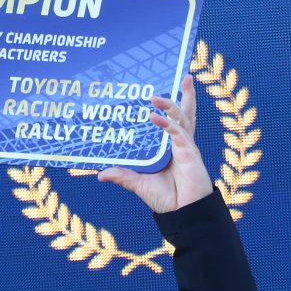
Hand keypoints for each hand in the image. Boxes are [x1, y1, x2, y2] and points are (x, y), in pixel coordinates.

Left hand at [96, 76, 212, 211]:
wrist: (183, 214)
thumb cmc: (167, 200)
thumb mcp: (139, 185)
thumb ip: (123, 176)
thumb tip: (100, 174)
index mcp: (171, 148)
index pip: (173, 121)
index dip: (171, 106)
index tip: (160, 91)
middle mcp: (181, 144)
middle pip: (185, 113)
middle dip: (186, 95)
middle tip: (186, 76)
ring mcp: (187, 147)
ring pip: (181, 118)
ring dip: (170, 104)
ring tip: (155, 96)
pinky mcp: (190, 154)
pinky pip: (178, 133)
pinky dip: (166, 124)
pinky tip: (154, 116)